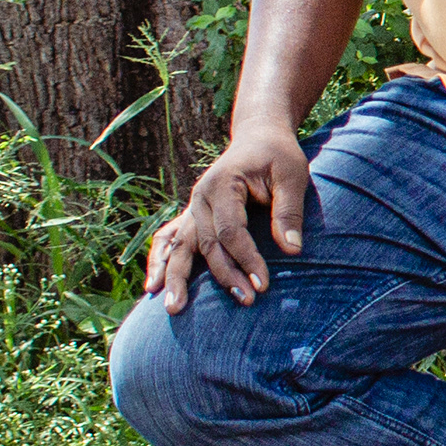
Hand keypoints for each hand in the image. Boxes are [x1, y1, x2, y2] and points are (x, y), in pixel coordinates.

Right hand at [145, 126, 311, 311]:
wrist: (258, 137)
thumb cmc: (278, 155)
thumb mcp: (292, 176)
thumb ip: (289, 211)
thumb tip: (293, 250)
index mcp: (222, 184)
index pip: (230, 230)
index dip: (246, 258)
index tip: (262, 284)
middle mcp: (200, 198)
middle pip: (206, 243)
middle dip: (224, 275)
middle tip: (245, 301)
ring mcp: (192, 207)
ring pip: (180, 246)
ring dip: (177, 278)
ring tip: (173, 309)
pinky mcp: (193, 215)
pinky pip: (169, 240)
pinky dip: (160, 261)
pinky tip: (152, 286)